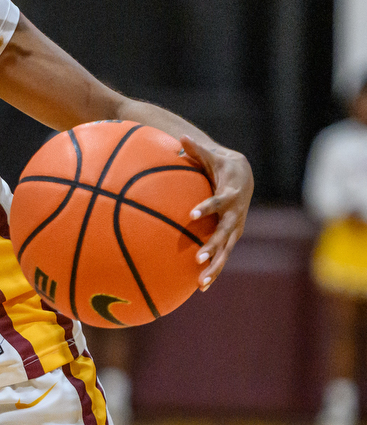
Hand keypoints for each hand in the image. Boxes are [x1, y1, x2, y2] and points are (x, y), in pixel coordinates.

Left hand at [179, 135, 253, 289]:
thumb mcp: (211, 156)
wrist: (244, 177)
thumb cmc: (221, 165)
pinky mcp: (231, 237)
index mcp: (230, 194)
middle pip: (225, 233)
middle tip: (198, 259)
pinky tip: (200, 287)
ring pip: (226, 251)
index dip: (206, 207)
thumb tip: (180, 137)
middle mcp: (236, 214)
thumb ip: (195, 149)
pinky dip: (214, 271)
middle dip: (213, 247)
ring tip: (200, 283)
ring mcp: (235, 228)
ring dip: (215, 267)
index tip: (191, 214)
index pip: (218, 202)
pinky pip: (223, 256)